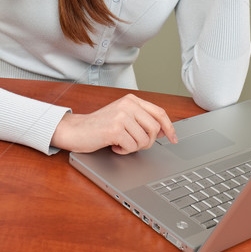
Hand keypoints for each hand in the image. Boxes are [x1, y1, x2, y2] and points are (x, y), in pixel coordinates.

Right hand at [51, 94, 177, 153]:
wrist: (75, 130)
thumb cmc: (99, 125)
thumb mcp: (122, 115)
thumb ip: (140, 118)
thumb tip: (162, 130)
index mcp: (132, 100)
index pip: (159, 113)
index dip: (169, 127)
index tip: (173, 138)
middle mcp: (128, 105)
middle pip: (155, 129)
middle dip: (147, 142)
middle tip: (134, 144)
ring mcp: (122, 116)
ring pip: (144, 140)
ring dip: (133, 147)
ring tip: (121, 143)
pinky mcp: (115, 129)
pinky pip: (131, 147)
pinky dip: (124, 151)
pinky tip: (114, 145)